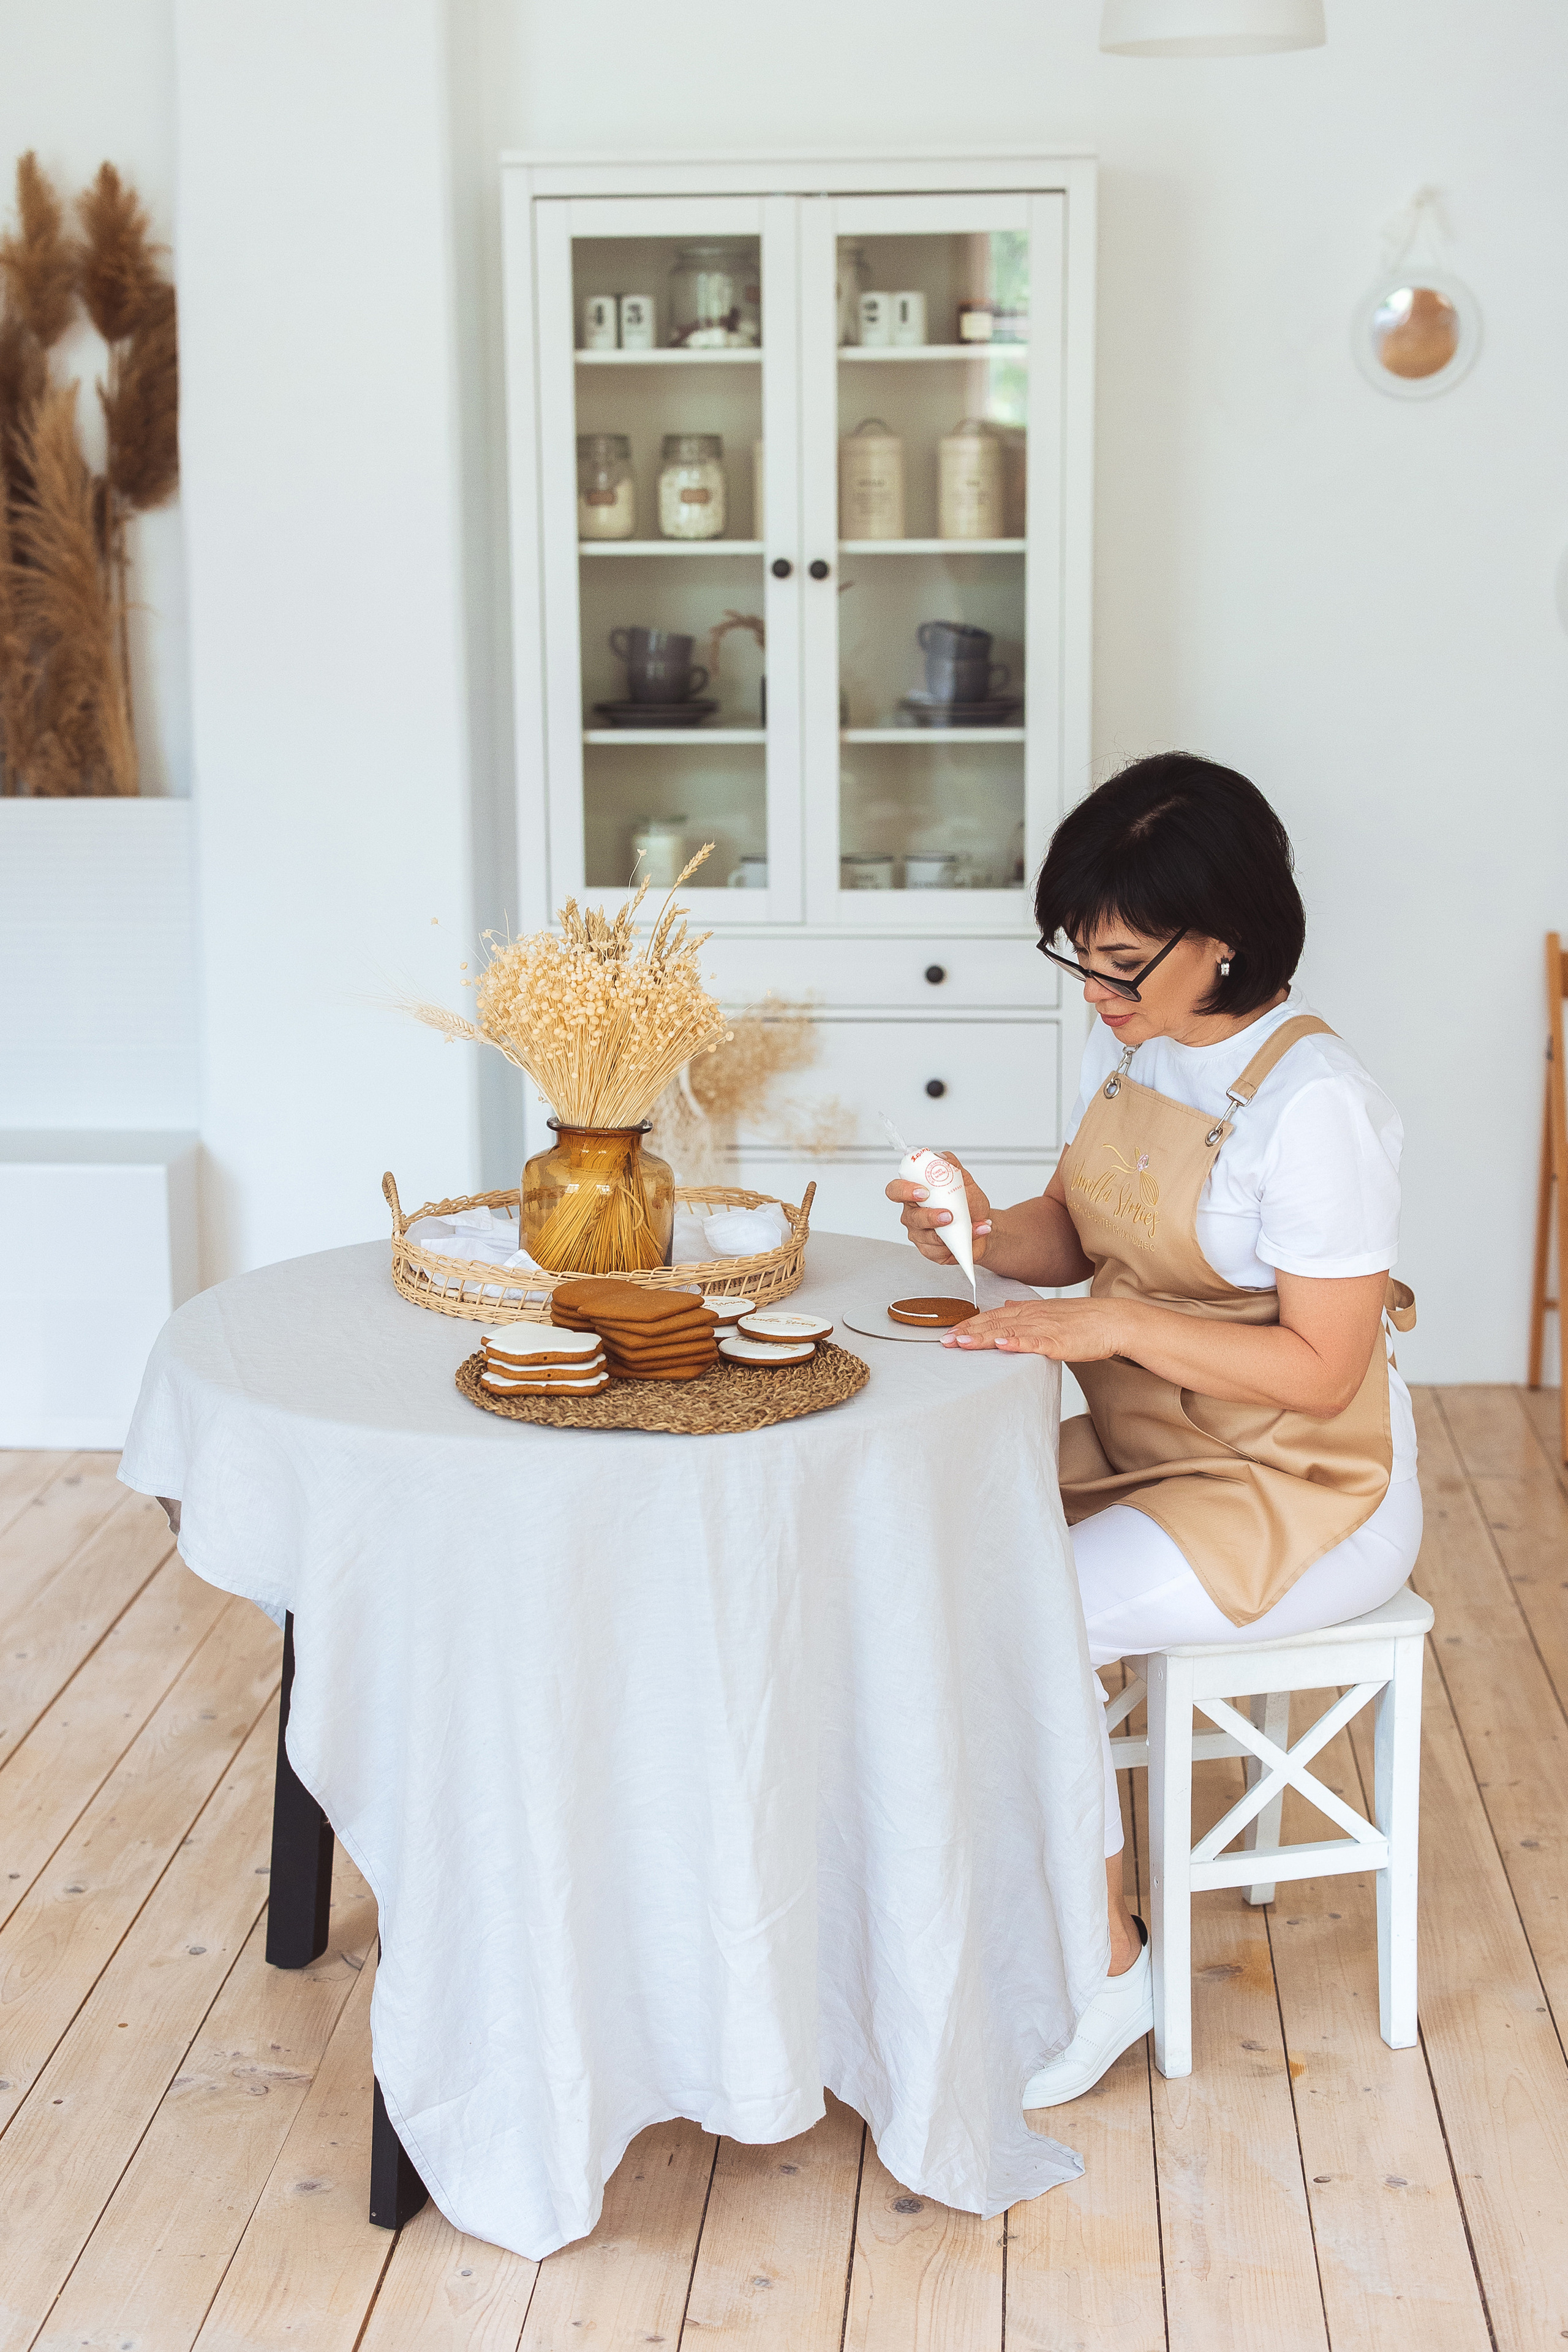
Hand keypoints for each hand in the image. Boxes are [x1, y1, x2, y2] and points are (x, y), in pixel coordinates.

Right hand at [885, 1151, 992, 1266]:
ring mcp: (920, 1234)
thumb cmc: (969, 1205)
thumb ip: (953, 1167)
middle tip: (949, 1215)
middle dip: (930, 1216)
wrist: (983, 1226)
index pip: (896, 1190)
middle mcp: (913, 1214)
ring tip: (975, 1224)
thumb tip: (941, 1157)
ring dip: (953, 1230)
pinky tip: (975, 1232)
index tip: (923, 1191)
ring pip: (926, 1236)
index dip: (904, 1190)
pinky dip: (960, 1241)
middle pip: (911, 1217)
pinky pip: (939, 1249)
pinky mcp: (929, 1251)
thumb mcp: (965, 1182)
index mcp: (915, 1194)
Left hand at [941, 1295, 1127, 1359]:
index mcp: (1028, 1310)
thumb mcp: (1049, 1311)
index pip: (992, 1317)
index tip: (949, 1333)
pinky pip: (1035, 1341)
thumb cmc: (1084, 1321)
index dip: (969, 1324)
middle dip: (967, 1332)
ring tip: (962, 1342)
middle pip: (994, 1323)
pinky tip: (1002, 1344)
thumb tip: (1004, 1307)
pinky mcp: (1059, 1340)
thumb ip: (1024, 1310)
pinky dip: (1017, 1343)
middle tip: (944, 1341)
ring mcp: (1045, 1327)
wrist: (1113, 1321)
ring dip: (984, 1337)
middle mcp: (1032, 1316)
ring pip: (1008, 1331)